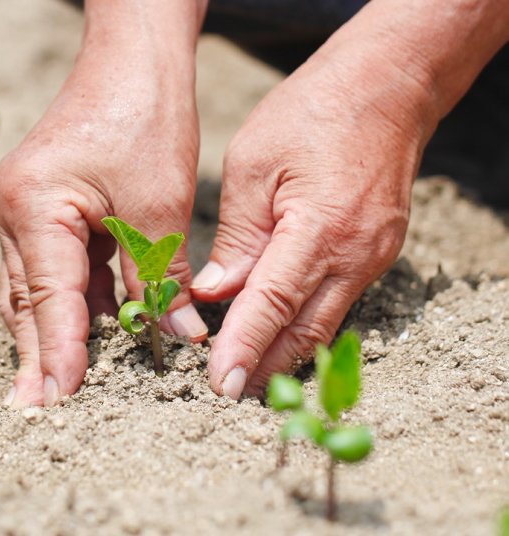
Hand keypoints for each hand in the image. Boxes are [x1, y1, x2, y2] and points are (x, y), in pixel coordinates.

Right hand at [0, 15, 206, 407]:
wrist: (132, 58)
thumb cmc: (144, 115)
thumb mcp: (158, 205)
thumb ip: (160, 276)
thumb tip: (176, 336)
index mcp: (34, 205)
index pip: (49, 295)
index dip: (58, 350)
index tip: (59, 398)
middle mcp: (16, 210)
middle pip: (27, 297)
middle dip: (36, 353)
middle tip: (33, 408)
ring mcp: (26, 208)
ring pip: (36, 285)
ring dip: (50, 331)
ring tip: (52, 385)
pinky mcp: (46, 207)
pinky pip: (53, 265)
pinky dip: (70, 299)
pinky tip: (84, 331)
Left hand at [191, 44, 434, 398]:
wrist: (387, 86)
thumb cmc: (312, 112)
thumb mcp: (254, 165)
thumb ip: (237, 236)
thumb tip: (215, 292)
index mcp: (320, 229)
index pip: (273, 305)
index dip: (245, 348)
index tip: (221, 385)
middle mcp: (355, 254)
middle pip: (305, 330)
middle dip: (266, 367)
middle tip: (229, 393)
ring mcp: (373, 257)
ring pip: (324, 322)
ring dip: (286, 352)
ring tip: (249, 374)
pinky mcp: (377, 252)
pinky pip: (337, 301)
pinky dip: (305, 323)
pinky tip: (279, 332)